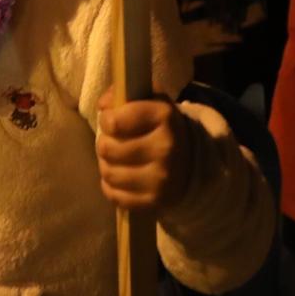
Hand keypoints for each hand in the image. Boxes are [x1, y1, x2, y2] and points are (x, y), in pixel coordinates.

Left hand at [96, 94, 193, 211]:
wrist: (191, 161)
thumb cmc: (162, 126)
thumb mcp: (150, 99)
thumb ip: (123, 93)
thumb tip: (103, 105)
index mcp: (164, 117)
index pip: (114, 122)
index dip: (107, 120)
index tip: (112, 121)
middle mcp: (166, 149)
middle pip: (108, 148)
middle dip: (104, 143)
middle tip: (112, 142)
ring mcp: (161, 179)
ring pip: (108, 173)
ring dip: (106, 164)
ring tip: (115, 159)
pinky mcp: (155, 202)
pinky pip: (114, 195)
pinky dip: (111, 186)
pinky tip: (121, 177)